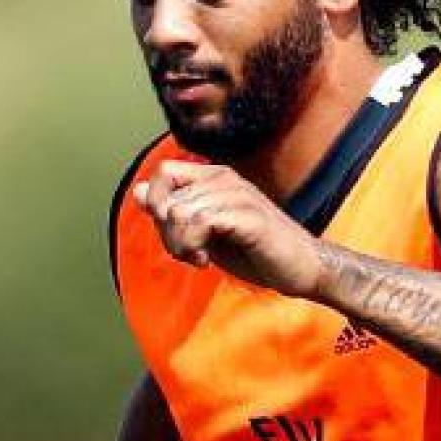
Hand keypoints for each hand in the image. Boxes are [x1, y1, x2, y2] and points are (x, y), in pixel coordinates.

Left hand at [134, 160, 323, 297]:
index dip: (157, 204)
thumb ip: (175, 211)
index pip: (162, 172)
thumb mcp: (206, 231)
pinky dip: (194, 246)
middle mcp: (225, 178)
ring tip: (198, 257)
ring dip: (180, 243)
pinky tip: (205, 261)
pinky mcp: (248, 216)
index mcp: (214, 177)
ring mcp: (238, 194)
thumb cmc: (256, 251)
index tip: (175, 233)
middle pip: (166, 198)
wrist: (301, 267)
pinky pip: (200, 221)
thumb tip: (138, 191)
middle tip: (189, 253)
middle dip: (167, 234)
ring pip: (178, 211)